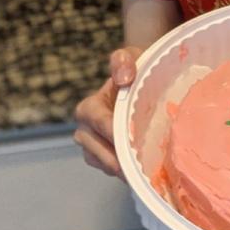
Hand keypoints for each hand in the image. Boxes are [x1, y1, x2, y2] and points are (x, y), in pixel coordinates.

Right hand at [72, 46, 140, 178]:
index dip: (110, 129)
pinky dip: (124, 171)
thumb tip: (123, 78)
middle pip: (95, 148)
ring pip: (102, 162)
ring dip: (119, 166)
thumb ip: (124, 60)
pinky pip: (110, 170)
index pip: (96, 121)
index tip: (127, 137)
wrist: (143, 88)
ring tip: (139, 169)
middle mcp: (86, 129)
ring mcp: (93, 147)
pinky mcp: (104, 160)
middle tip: (135, 163)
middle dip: (114, 155)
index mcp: (89, 107)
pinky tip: (140, 169)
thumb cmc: (135, 72)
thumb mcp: (131, 58)